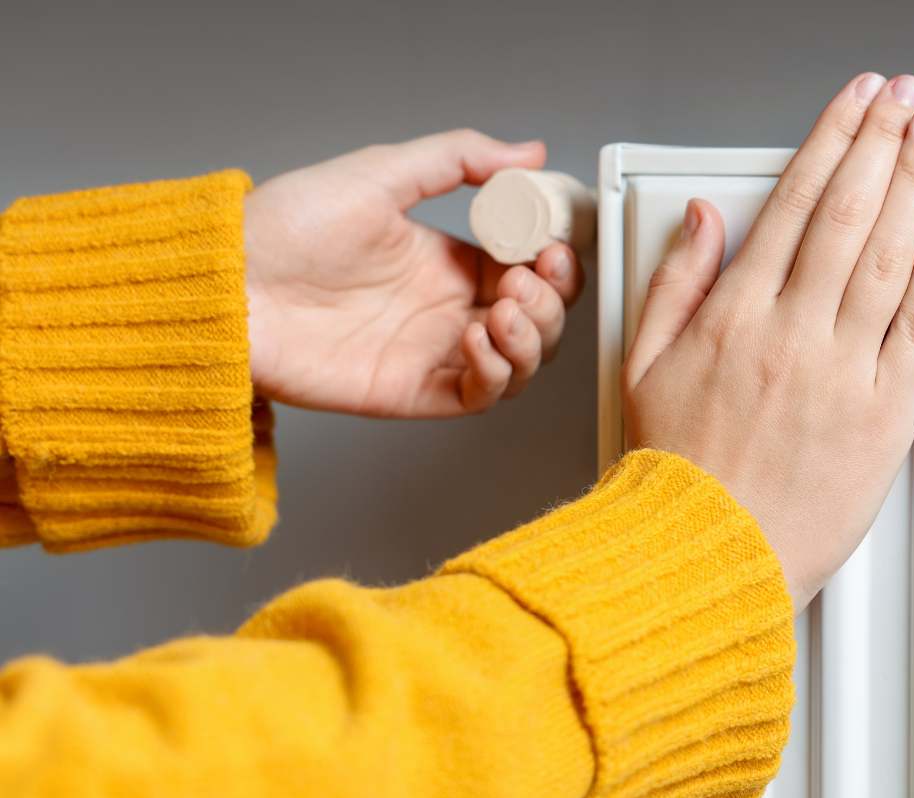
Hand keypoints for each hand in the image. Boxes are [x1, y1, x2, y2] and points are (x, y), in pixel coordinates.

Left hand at [243, 129, 584, 416]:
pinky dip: (496, 372)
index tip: (551, 244)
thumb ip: (458, 159)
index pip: (528, 269)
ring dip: (531, 338)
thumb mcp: (380, 174)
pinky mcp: (413, 391)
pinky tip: (474, 338)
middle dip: (549, 302)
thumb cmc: (286, 228)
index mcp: (447, 261)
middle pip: (536, 320)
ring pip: (520, 362)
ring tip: (504, 309)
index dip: (552, 261)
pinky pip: (480, 396)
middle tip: (526, 279)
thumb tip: (527, 153)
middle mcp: (446, 309)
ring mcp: (432, 352)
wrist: (228, 284)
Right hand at [623, 74, 913, 605]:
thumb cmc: (675, 473)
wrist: (706, 557)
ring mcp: (841, 371)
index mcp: (733, 317)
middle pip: (847, 214)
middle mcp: (790, 332)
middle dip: (882, 143)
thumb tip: (699, 219)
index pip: (791, 205)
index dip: (830, 142)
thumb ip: (675, 283)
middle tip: (909, 99)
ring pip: (887, 255)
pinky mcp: (884, 414)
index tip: (855, 105)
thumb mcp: (643, 366)